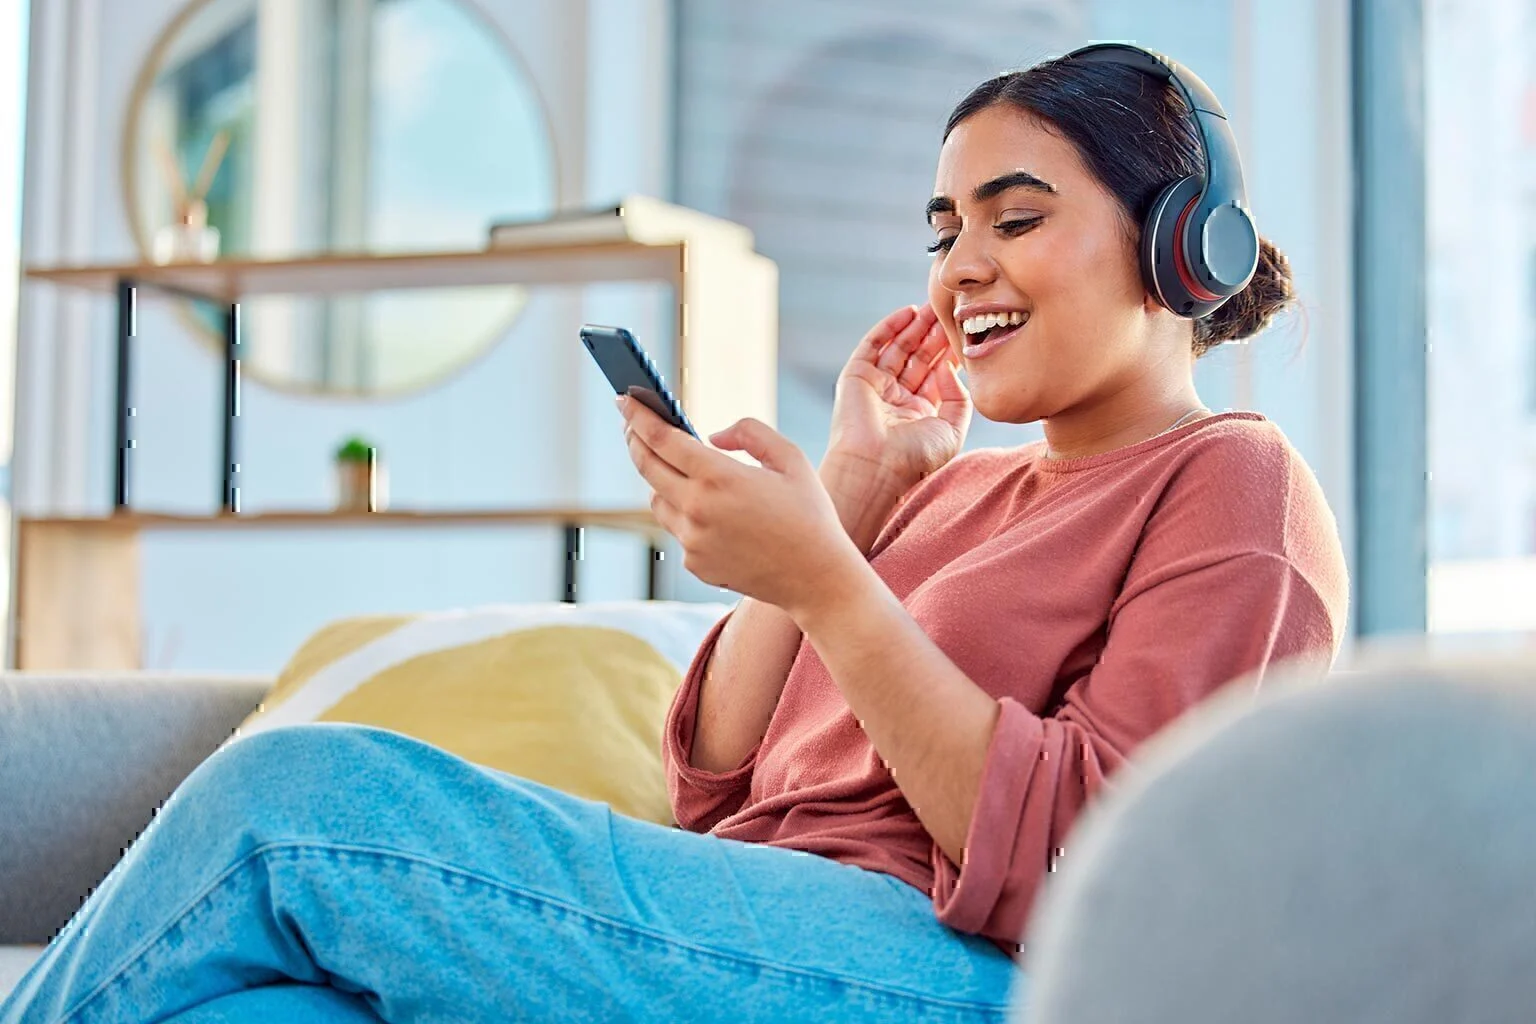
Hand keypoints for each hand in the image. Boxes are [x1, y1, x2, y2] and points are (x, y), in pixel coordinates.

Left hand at [619, 395, 864, 620]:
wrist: (817, 578)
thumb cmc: (810, 515)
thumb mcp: (791, 459)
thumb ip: (749, 432)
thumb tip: (711, 437)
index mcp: (719, 477)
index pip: (661, 438)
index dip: (638, 416)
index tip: (623, 399)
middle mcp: (697, 509)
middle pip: (647, 467)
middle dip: (635, 440)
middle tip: (634, 425)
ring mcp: (693, 541)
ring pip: (657, 500)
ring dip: (662, 480)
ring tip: (680, 470)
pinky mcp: (695, 564)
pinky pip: (677, 529)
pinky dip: (686, 515)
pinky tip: (712, 512)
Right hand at [823, 304, 972, 493]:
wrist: (875, 466)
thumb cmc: (914, 458)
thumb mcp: (952, 430)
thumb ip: (958, 397)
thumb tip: (948, 368)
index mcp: (920, 413)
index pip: (937, 374)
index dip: (950, 352)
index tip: (965, 331)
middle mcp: (897, 398)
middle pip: (919, 357)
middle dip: (934, 334)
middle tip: (950, 311)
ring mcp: (876, 386)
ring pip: (898, 347)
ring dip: (916, 327)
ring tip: (933, 307)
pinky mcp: (856, 376)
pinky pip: (873, 344)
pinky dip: (889, 327)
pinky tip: (908, 312)